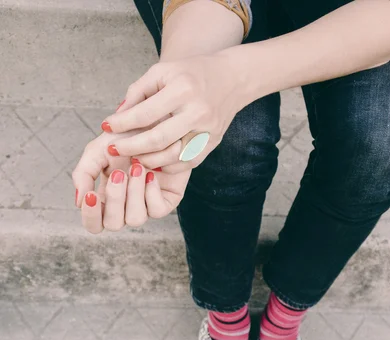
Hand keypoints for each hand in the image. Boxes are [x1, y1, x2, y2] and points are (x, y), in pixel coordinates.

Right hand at [72, 133, 190, 233]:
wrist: (156, 122)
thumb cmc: (126, 136)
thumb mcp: (97, 150)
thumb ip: (84, 173)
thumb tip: (79, 200)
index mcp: (105, 198)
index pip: (94, 223)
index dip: (90, 216)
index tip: (90, 196)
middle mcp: (125, 206)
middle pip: (113, 224)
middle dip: (114, 199)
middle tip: (118, 173)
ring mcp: (146, 206)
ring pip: (135, 219)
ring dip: (133, 193)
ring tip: (137, 166)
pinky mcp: (166, 201)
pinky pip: (156, 211)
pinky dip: (151, 192)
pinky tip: (151, 174)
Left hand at [100, 52, 243, 172]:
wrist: (231, 79)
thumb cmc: (192, 74)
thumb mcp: (163, 72)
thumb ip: (138, 92)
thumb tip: (117, 115)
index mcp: (183, 89)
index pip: (145, 112)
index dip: (122, 122)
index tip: (106, 126)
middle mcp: (197, 112)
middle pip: (158, 139)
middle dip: (131, 147)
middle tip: (113, 149)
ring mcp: (207, 131)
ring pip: (172, 156)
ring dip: (148, 160)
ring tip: (133, 157)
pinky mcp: (212, 144)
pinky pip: (186, 163)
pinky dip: (167, 166)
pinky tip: (154, 162)